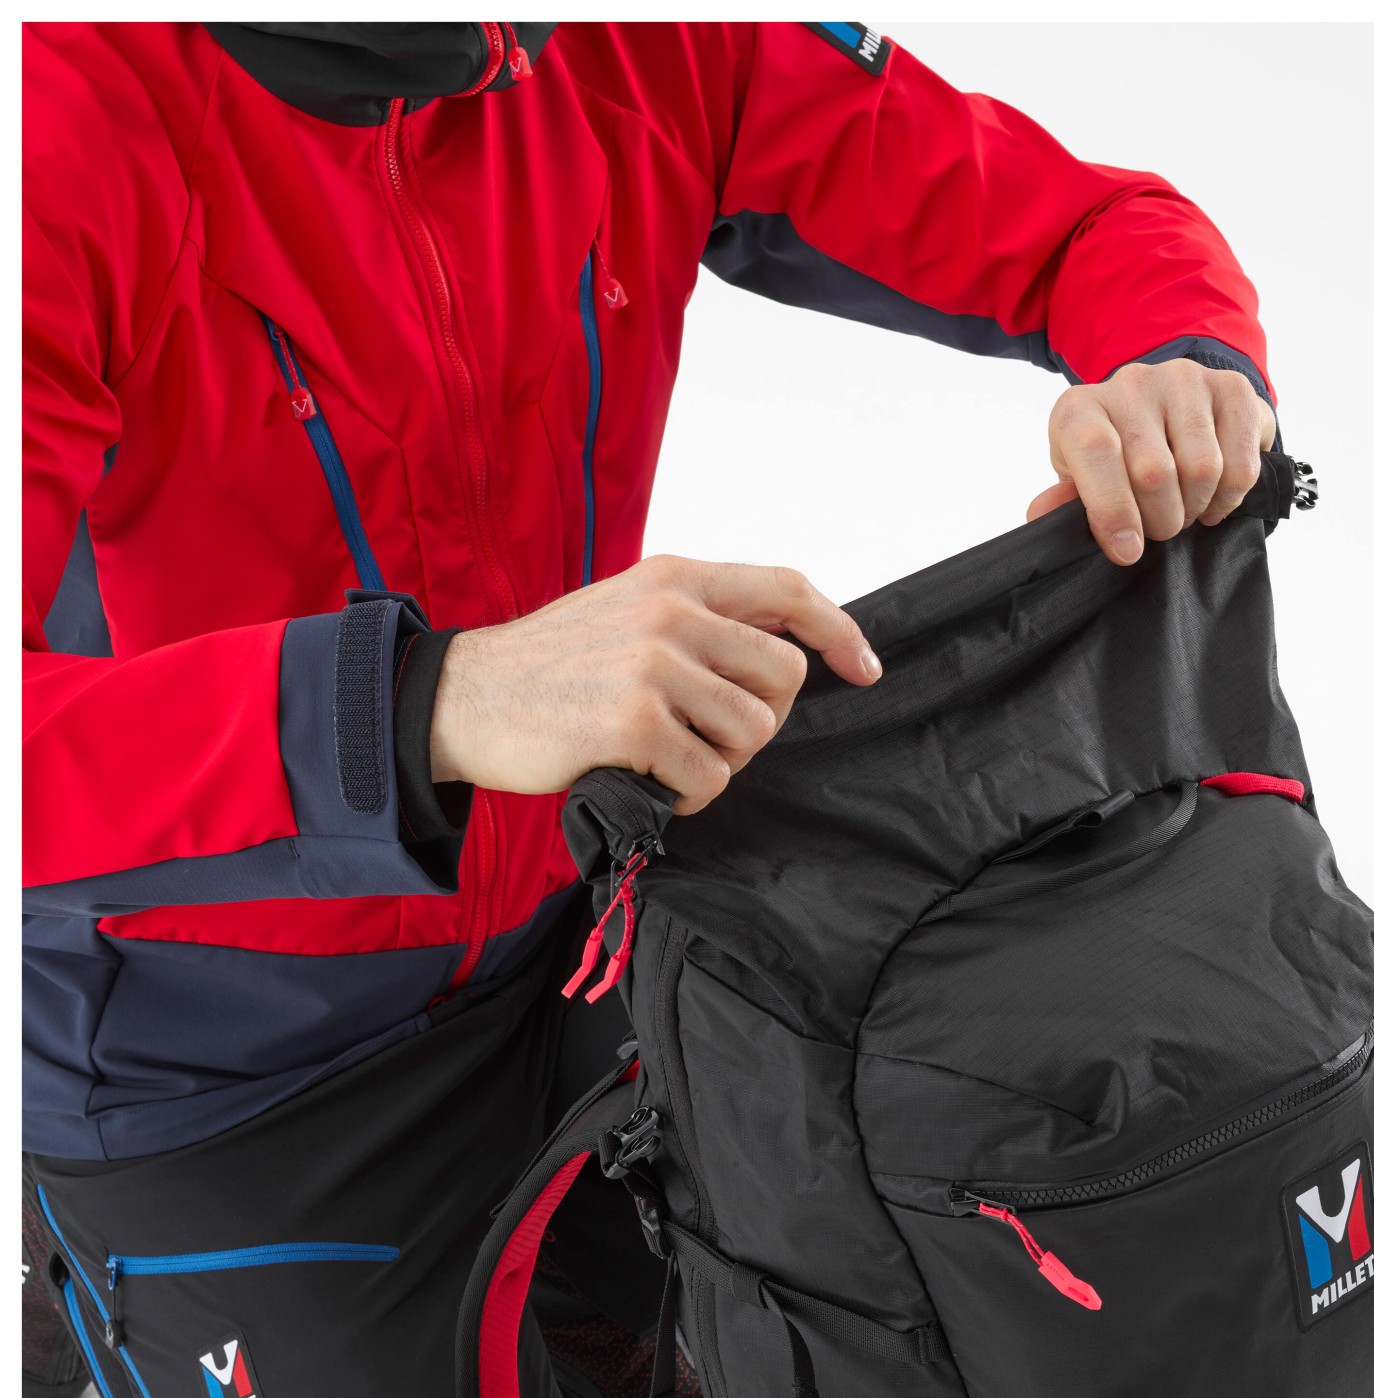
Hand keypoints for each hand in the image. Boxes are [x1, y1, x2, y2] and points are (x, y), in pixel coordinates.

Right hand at [429, 555, 881, 813]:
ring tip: (669, 760)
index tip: (864, 669)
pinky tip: (649, 784)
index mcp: (675, 578)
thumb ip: (698, 619)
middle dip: (762, 720)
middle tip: (711, 736)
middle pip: (785, 677)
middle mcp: (671, 613)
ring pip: (753, 733)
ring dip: (721, 762)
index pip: (788, 590)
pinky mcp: (634, 724)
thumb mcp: (627, 611)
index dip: (839, 631)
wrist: (463, 697)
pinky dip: (688, 796)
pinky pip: (711, 778)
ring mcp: (653, 666)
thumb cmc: (550, 665)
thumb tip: (784, 647)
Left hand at [1026, 358, 1276, 564]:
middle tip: (1159, 529)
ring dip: (1196, 509)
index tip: (1127, 551)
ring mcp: (1184, 380)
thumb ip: (1064, 501)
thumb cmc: (1114, 459)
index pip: (1096, 451)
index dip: (1112, 509)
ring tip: (1185, 510)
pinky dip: (1230, 497)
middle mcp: (1130, 384)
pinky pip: (1241, 464)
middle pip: (1153, 471)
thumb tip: (1042, 515)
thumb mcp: (1080, 480)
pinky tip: (1215, 497)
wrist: (1168, 413)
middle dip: (1160, 521)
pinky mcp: (1232, 387)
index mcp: (1080, 408)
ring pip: (1202, 469)